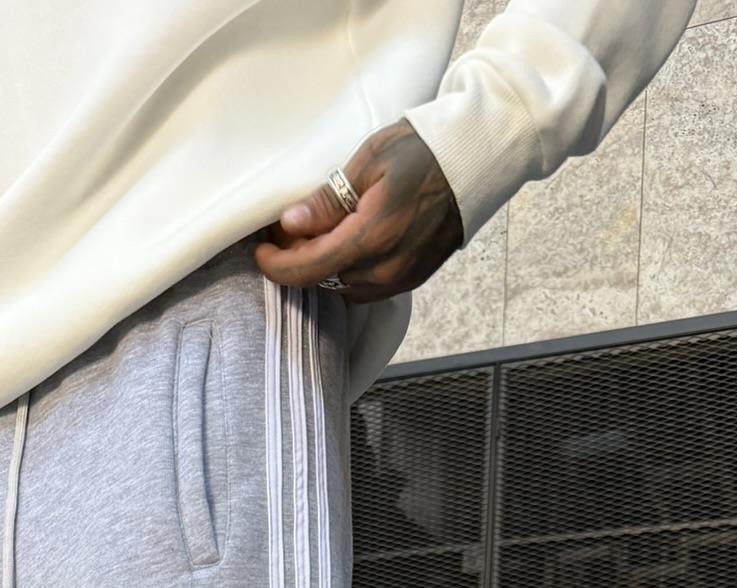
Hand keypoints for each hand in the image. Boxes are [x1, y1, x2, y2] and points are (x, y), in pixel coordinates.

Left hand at [254, 119, 463, 302]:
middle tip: (287, 230)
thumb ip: (328, 200)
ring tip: (317, 235)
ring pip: (342, 286)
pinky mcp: (411, 280)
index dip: (276, 265)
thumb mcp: (369, 161)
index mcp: (372, 238)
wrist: (475, 161)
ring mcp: (401, 279)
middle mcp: (386, 269)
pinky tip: (345, 244)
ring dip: (323, 267)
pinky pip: (366, 287)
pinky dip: (347, 270)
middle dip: (298, 260)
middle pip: (322, 280)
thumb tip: (291, 225)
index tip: (261, 250)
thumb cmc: (423, 150)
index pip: (308, 270)